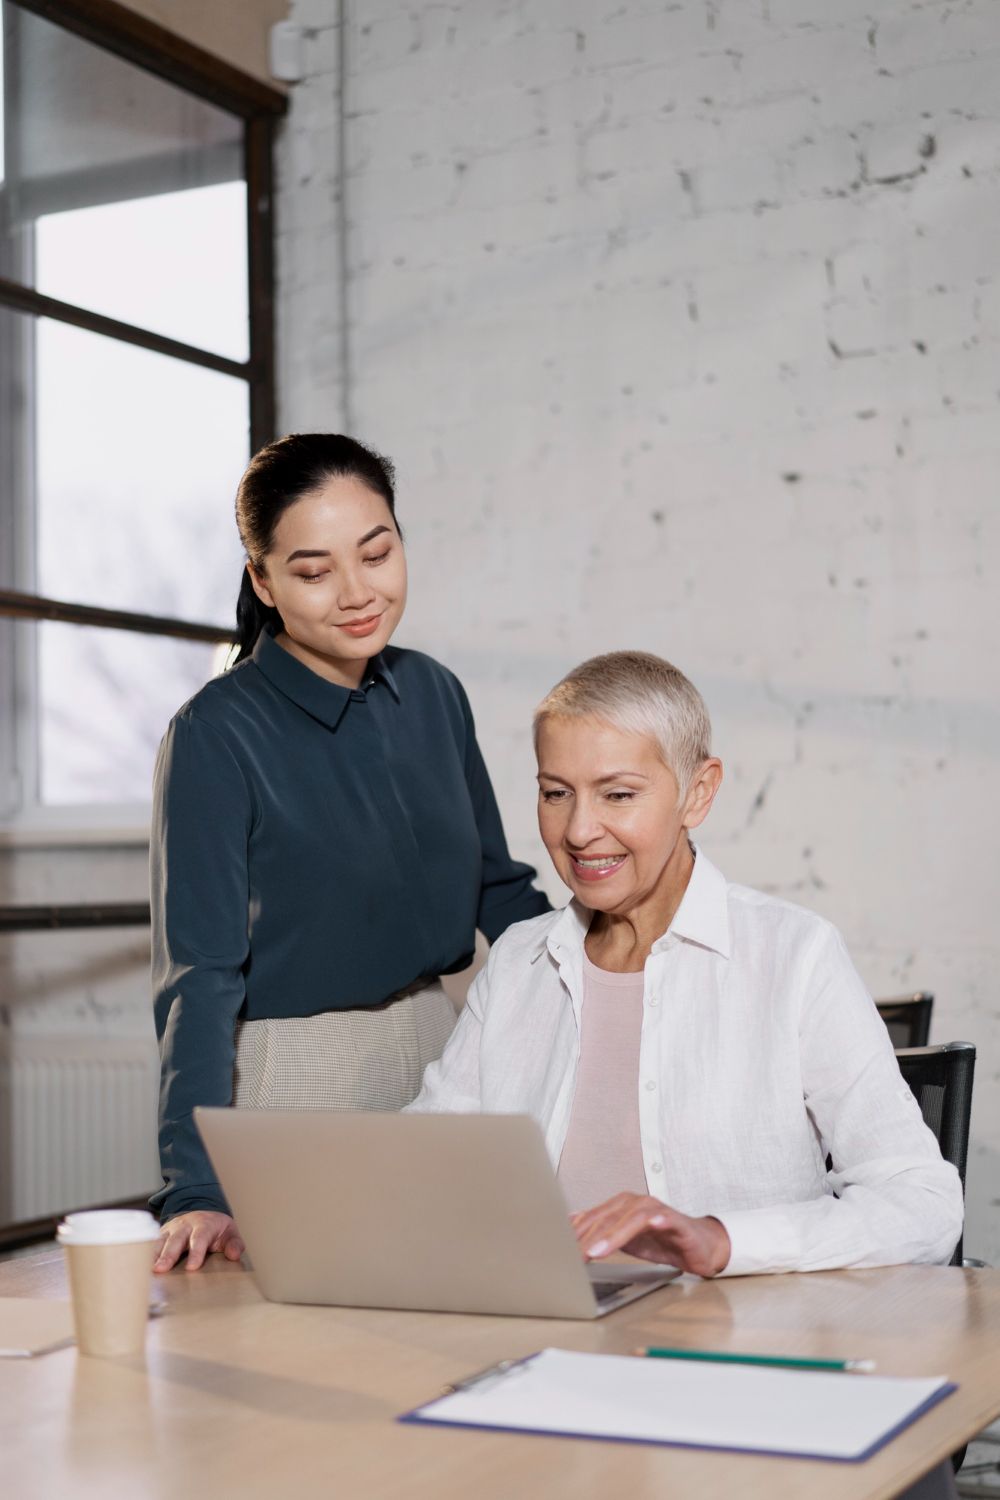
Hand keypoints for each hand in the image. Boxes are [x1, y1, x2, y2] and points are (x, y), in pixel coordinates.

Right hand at [154, 1211, 244, 1272]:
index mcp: (204, 1224)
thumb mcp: (230, 1232)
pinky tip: (140, 1266)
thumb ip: (234, 1244)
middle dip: (168, 1255)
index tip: (192, 1268)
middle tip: (161, 1269)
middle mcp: (185, 1225)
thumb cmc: (216, 1228)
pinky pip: (151, 1244)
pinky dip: (146, 1254)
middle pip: (176, 1240)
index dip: (196, 1252)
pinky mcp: (161, 1235)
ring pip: (160, 1241)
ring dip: (154, 1255)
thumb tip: (234, 1255)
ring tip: (148, 1270)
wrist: (202, 1212)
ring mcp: (171, 1229)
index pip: (199, 1238)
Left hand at [571, 1192, 731, 1277]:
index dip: (576, 1234)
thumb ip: (601, 1234)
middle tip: (575, 1257)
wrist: (697, 1246)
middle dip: (589, 1238)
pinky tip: (653, 1225)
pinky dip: (658, 1220)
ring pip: (631, 1218)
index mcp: (621, 1206)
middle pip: (608, 1217)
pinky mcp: (676, 1221)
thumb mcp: (625, 1240)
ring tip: (598, 1251)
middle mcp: (636, 1203)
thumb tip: (570, 1232)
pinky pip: (665, 1218)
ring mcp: (656, 1210)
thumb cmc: (661, 1241)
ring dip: (613, 1235)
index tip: (560, 1250)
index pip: (593, 1217)